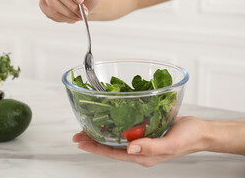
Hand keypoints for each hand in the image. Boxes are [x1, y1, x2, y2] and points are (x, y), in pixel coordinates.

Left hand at [73, 116, 208, 166]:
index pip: (112, 153)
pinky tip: (108, 120)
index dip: (95, 148)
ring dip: (100, 133)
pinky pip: (124, 130)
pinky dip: (113, 126)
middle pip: (110, 147)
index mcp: (142, 156)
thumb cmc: (188, 138)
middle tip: (76, 134)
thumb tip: (130, 150)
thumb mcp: (172, 143)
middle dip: (92, 141)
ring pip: (115, 139)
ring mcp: (141, 141)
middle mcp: (139, 150)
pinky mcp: (144, 132)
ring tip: (86, 128)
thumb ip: (152, 147)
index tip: (79, 142)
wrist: (200, 132)